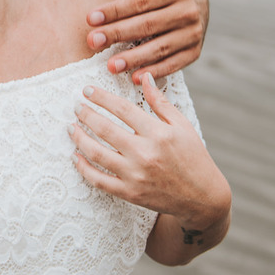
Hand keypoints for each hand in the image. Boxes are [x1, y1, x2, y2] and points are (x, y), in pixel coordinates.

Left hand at [69, 75, 230, 231]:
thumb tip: (145, 77)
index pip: (122, 109)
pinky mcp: (130, 193)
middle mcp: (145, 153)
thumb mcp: (182, 125)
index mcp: (158, 133)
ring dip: (79, 139)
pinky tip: (76, 156)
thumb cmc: (194, 157)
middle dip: (86, 115)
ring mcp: (136, 175)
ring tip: (71, 128)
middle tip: (76, 107)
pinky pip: (99, 180)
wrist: (202, 198)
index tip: (88, 90)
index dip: (102, 98)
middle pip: (105, 129)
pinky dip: (84, 168)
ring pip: (97, 154)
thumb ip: (160, 102)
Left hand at [86, 0, 208, 82]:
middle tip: (92, 42)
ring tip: (110, 66)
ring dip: (134, 59)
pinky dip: (154, 72)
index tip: (90, 18)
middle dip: (118, 34)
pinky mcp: (194, 52)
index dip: (114, 10)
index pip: (140, 2)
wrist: (197, 0)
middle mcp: (187, 11)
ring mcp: (192, 33)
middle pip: (147, 26)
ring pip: (159, 48)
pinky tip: (134, 78)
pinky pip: (172, 64)